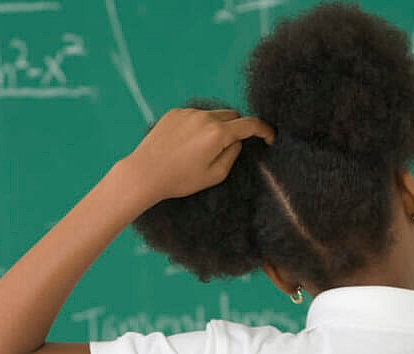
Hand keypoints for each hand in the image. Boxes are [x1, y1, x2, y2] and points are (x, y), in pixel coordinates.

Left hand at [120, 108, 274, 203]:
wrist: (144, 173)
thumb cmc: (180, 179)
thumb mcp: (214, 175)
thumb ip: (232, 155)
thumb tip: (238, 141)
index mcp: (218, 133)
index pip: (250, 124)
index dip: (264, 130)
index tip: (269, 137)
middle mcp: (205, 117)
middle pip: (232, 115)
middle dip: (237, 128)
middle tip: (228, 147)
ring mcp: (188, 112)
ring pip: (213, 114)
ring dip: (216, 126)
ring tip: (202, 149)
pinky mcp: (174, 113)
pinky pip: (195, 115)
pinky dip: (198, 125)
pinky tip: (185, 144)